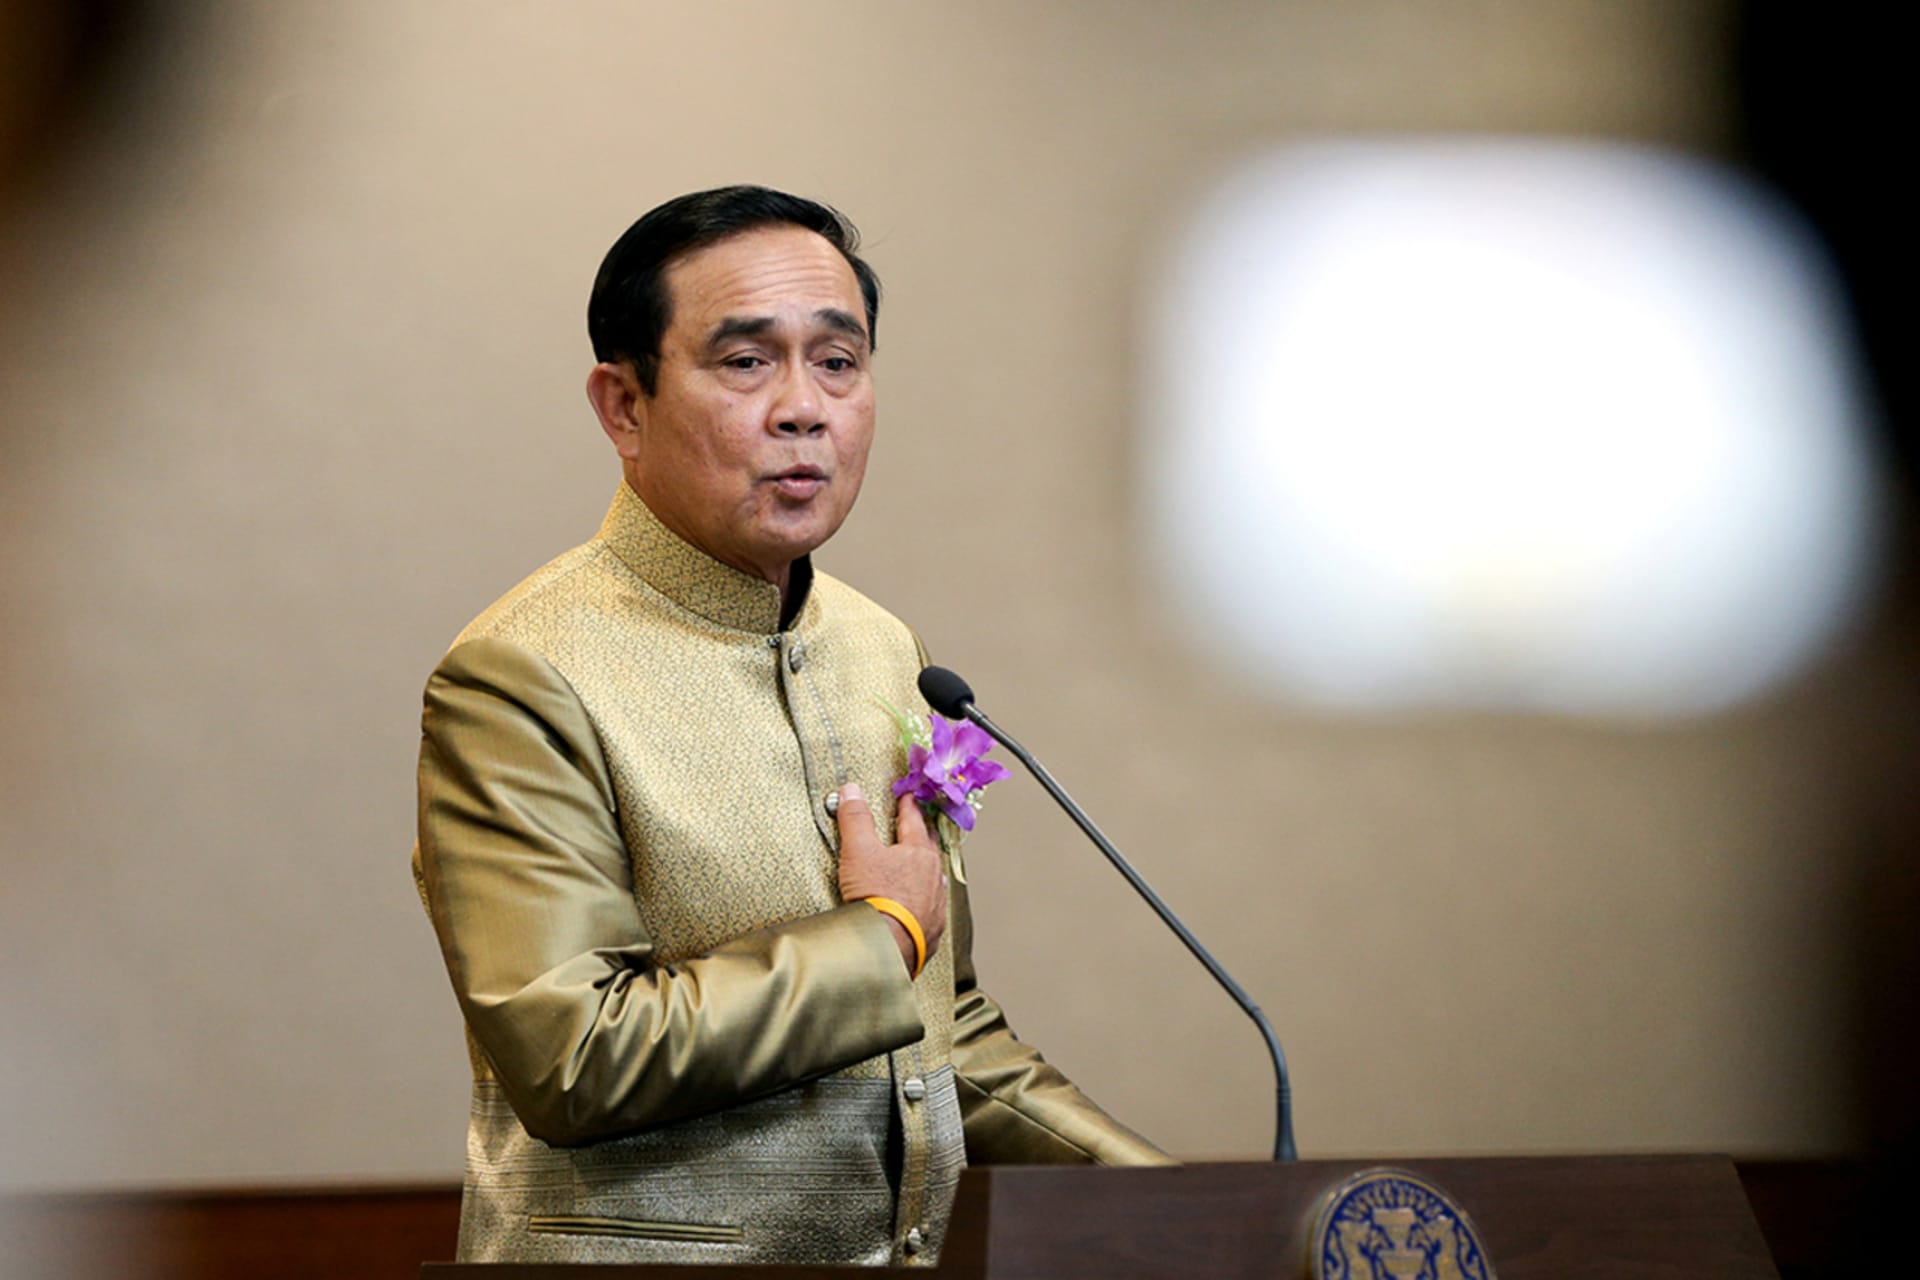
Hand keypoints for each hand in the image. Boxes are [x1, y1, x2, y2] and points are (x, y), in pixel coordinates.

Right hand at [836, 782, 948, 973]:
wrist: (886, 945)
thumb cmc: (875, 897)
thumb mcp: (858, 851)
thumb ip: (855, 819)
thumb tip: (851, 791)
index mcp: (918, 853)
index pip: (913, 820)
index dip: (908, 805)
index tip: (908, 796)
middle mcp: (933, 876)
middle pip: (930, 848)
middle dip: (923, 834)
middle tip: (920, 825)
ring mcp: (935, 904)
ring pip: (935, 879)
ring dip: (927, 869)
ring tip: (922, 865)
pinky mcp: (932, 929)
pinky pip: (933, 908)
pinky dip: (926, 901)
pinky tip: (920, 905)